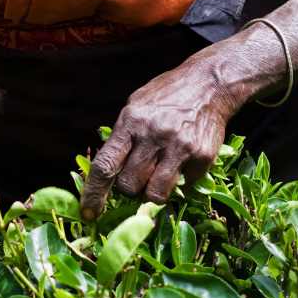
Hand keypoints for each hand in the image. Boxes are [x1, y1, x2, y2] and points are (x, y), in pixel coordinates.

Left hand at [80, 56, 240, 219]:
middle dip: (129, 189)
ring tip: (158, 176)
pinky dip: (180, 182)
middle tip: (138, 177)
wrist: (210, 84)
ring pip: (155, 194)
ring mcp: (179, 147)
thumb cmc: (166, 97)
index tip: (88, 213)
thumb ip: (122, 137)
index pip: (105, 166)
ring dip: (152, 192)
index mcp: (131, 122)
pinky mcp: (202, 157)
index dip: (93, 193)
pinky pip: (183, 187)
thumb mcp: (136, 106)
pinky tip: (182, 162)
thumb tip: (105, 172)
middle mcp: (153, 136)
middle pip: (129, 186)